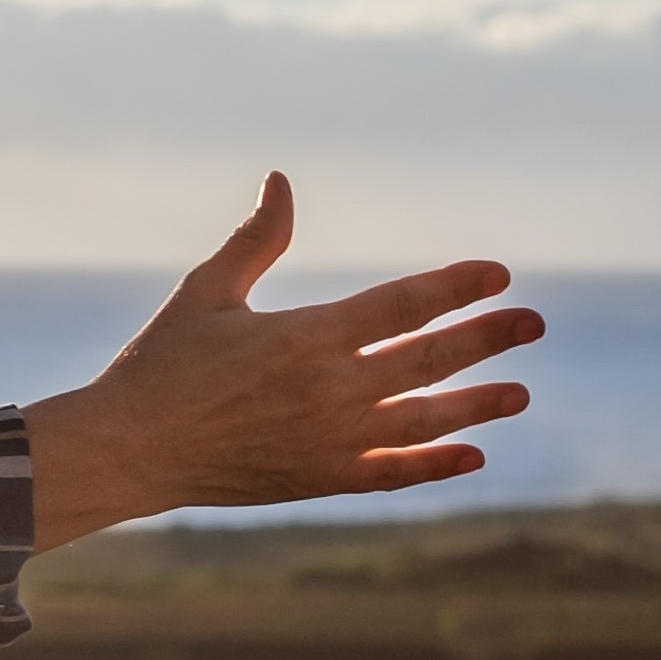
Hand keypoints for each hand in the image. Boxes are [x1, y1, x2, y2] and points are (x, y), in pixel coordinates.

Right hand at [20, 174, 539, 550]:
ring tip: (519, 394)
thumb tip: (282, 181)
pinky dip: (435, 465)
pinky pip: (393, 473)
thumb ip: (255, 240)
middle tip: (534, 324)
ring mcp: (330, 438)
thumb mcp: (205, 292)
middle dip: (487, 338)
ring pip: (423, 418)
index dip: (455, 286)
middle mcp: (330, 388)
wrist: (126, 450)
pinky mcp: (319, 478)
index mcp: (306, 335)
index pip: (402, 303)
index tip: (497, 274)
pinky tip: (473, 455)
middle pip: (428, 357)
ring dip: (476, 404)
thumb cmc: (158, 365)